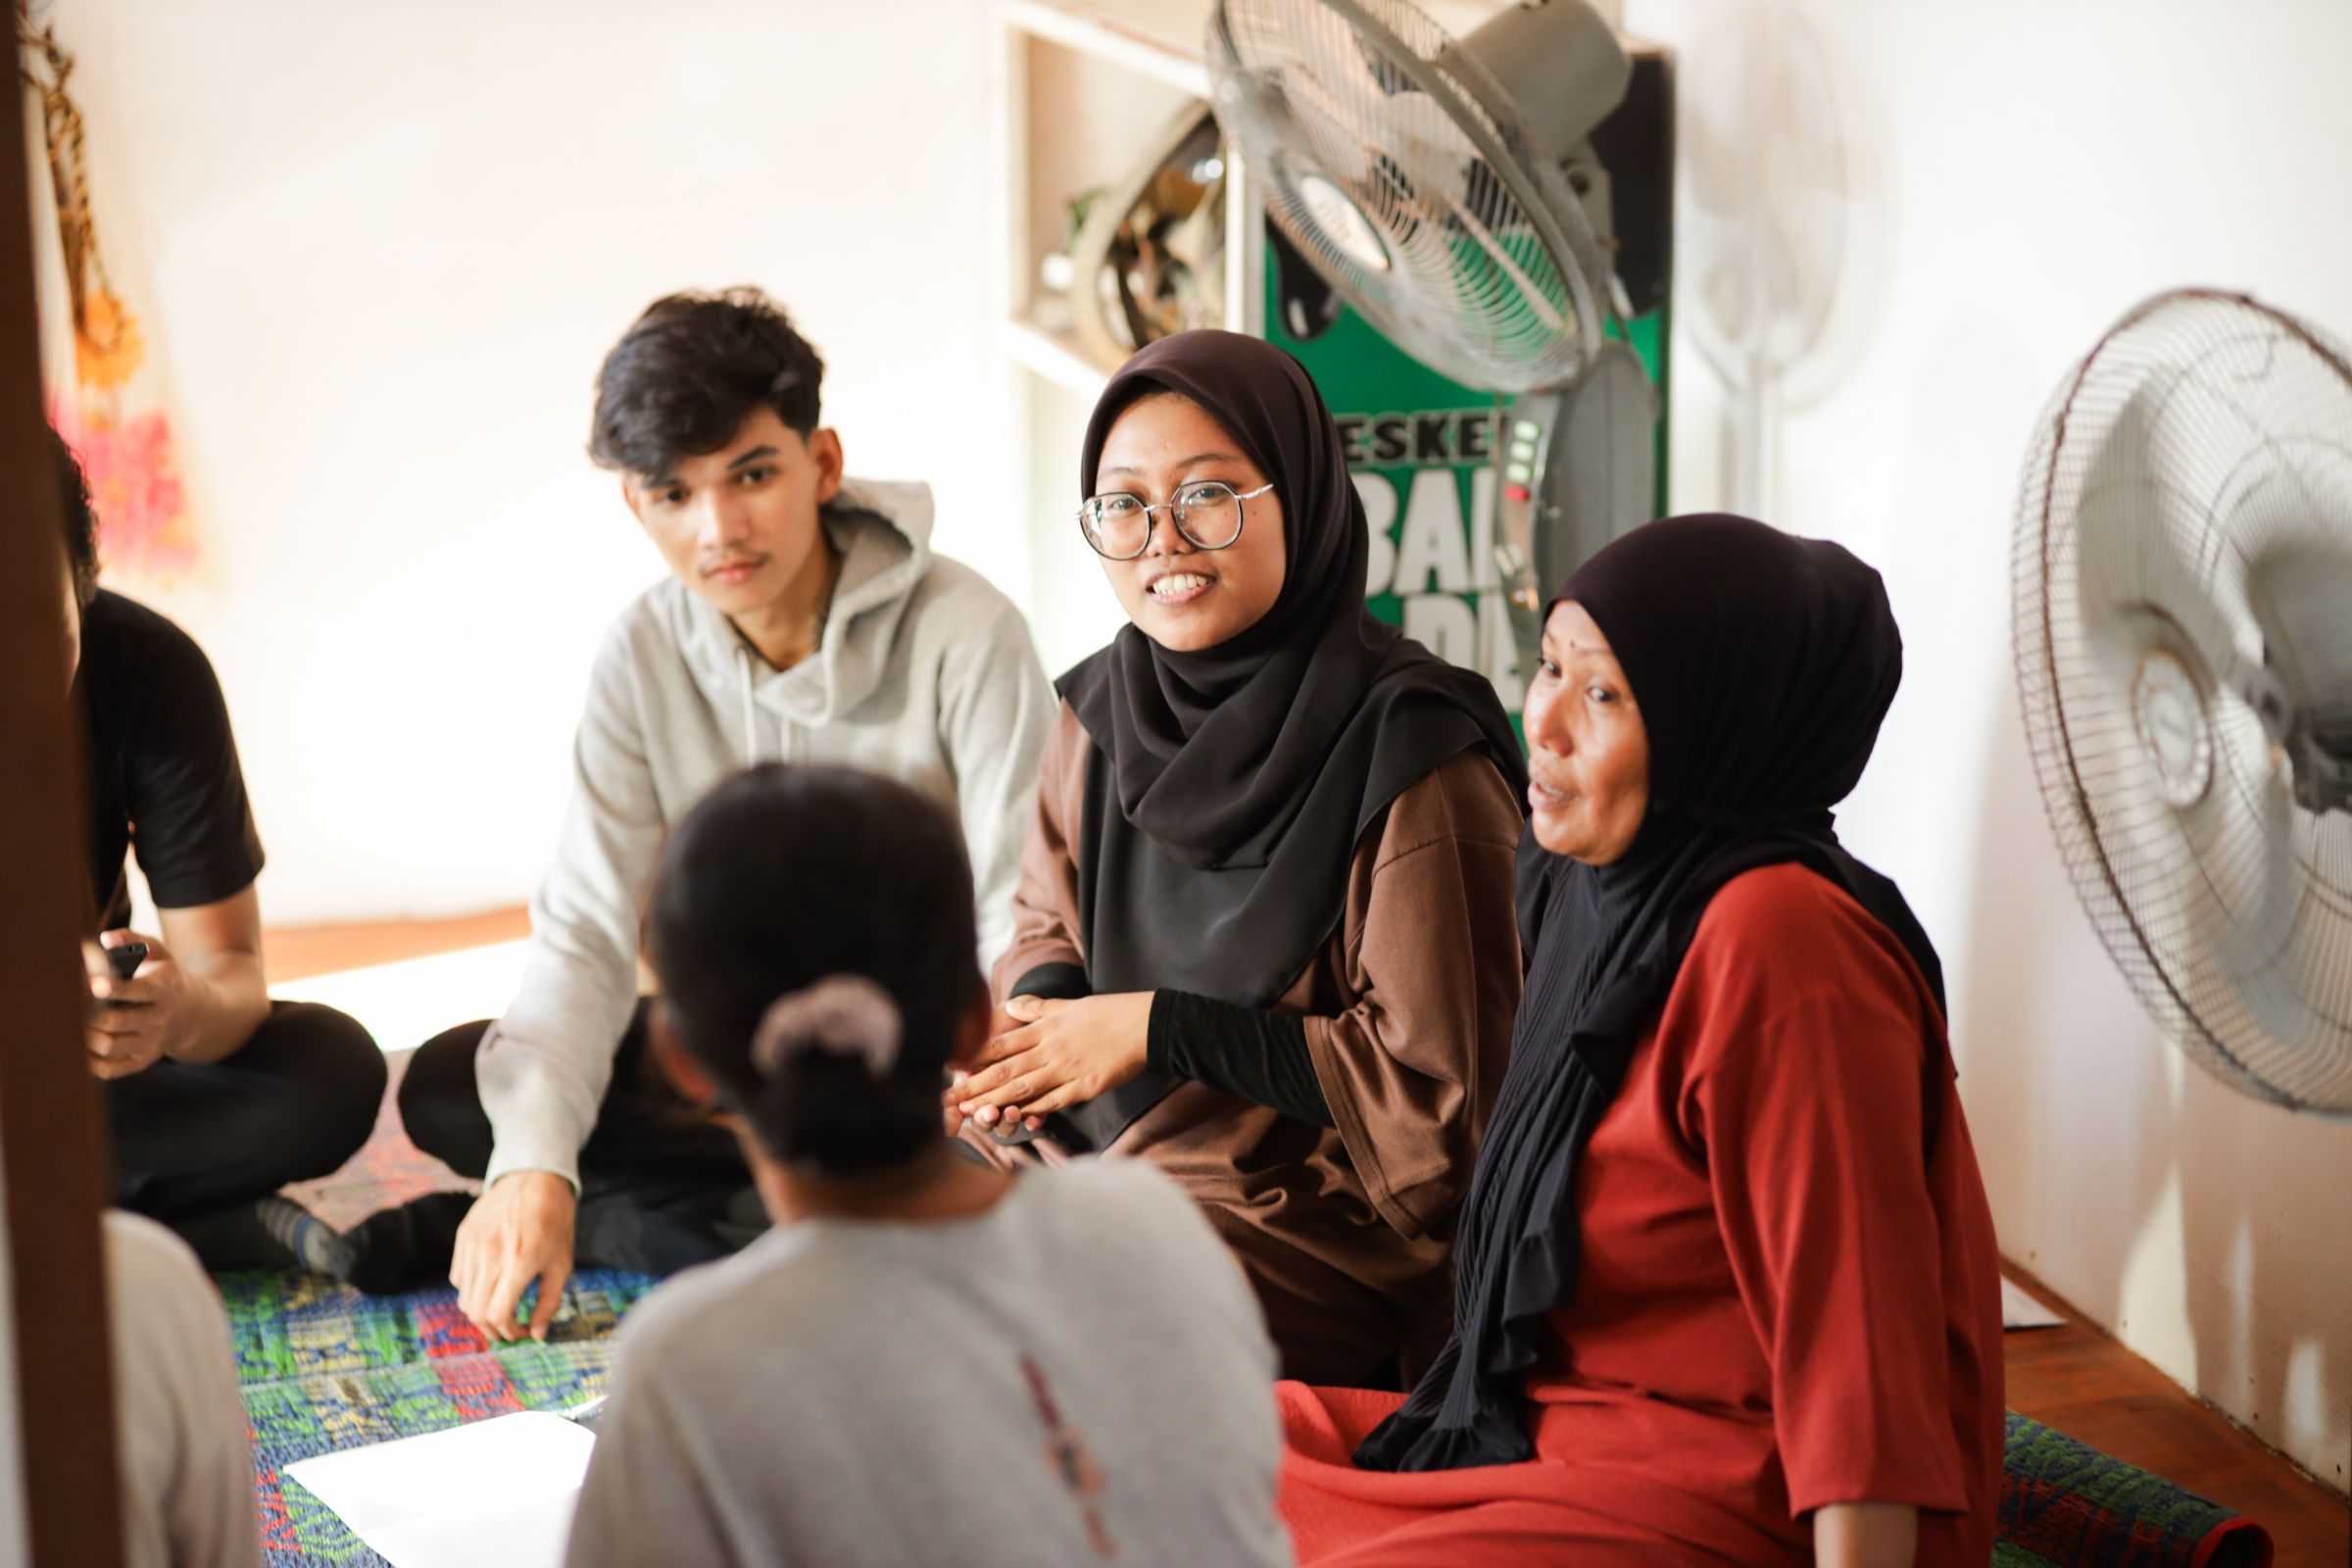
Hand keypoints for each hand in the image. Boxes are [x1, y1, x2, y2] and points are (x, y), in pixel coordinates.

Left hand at [83, 932, 196, 1077]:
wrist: (193, 1014)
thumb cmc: (165, 978)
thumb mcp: (159, 954)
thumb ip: (133, 940)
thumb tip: (106, 940)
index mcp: (164, 988)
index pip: (140, 991)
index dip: (116, 989)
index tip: (96, 986)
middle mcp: (160, 1018)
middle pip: (117, 1021)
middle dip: (89, 1015)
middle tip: (71, 1006)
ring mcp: (152, 1043)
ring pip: (109, 1045)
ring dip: (86, 1036)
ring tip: (74, 1024)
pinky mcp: (142, 1061)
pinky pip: (110, 1069)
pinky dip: (89, 1061)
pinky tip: (82, 1045)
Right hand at [451, 1171, 575, 1341]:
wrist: (535, 1177)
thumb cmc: (555, 1221)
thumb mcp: (563, 1262)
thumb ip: (550, 1302)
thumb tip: (538, 1335)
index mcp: (520, 1261)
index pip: (498, 1314)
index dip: (509, 1332)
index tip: (522, 1332)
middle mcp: (492, 1254)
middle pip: (476, 1312)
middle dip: (493, 1329)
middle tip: (509, 1329)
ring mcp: (473, 1244)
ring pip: (464, 1298)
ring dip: (481, 1312)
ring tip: (500, 1309)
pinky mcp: (463, 1236)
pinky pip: (458, 1277)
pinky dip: (471, 1289)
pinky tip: (490, 1284)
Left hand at [946, 992, 1151, 1131]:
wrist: (1146, 1025)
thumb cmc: (1109, 1012)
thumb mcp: (1070, 1005)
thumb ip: (1039, 1008)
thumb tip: (1013, 1005)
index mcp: (1045, 1028)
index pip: (1002, 1044)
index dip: (974, 1057)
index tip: (952, 1067)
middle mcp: (1051, 1049)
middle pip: (1005, 1070)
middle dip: (975, 1086)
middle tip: (949, 1100)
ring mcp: (1067, 1069)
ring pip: (1024, 1089)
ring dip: (995, 1102)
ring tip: (971, 1113)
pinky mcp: (1085, 1086)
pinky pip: (1053, 1101)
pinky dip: (1032, 1110)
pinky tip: (1014, 1119)